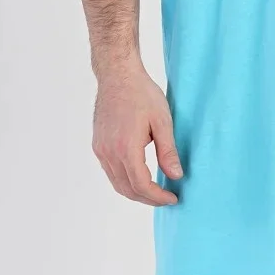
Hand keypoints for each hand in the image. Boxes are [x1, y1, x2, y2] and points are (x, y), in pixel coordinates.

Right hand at [92, 61, 182, 204]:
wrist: (118, 76)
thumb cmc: (142, 94)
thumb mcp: (162, 121)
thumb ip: (168, 151)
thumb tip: (176, 176)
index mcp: (126, 148)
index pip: (141, 185)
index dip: (158, 197)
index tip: (173, 198)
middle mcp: (109, 152)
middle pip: (127, 189)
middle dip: (148, 198)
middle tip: (166, 198)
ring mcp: (101, 149)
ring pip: (117, 183)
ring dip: (136, 192)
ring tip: (155, 191)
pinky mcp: (98, 145)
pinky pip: (110, 171)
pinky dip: (125, 180)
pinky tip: (139, 176)